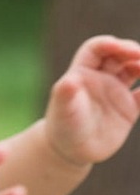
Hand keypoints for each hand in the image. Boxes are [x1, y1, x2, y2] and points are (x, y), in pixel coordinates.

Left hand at [45, 35, 139, 165]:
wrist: (69, 151)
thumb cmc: (62, 126)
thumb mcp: (62, 110)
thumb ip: (65, 94)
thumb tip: (68, 81)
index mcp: (82, 73)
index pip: (96, 49)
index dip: (109, 44)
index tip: (121, 48)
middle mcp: (100, 79)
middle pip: (118, 55)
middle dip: (131, 51)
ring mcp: (115, 93)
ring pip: (134, 70)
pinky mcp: (127, 109)